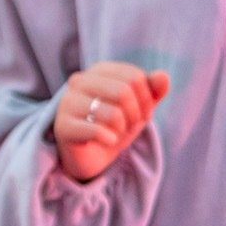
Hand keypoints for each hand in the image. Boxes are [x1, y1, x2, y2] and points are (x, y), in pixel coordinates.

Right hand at [54, 62, 170, 181]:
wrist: (92, 154)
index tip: (143, 113)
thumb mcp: (140, 107)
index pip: (134, 77)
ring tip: (116, 132)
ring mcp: (68, 102)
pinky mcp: (63, 126)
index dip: (147, 99)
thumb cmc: (116, 124)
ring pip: (113, 113)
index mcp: (99, 70)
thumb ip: (153, 90)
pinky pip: (97, 131)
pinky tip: (107, 140)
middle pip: (124, 92)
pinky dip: (110, 139)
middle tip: (130, 125)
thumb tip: (163, 75)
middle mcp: (79, 81)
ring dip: (123, 128)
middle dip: (136, 114)